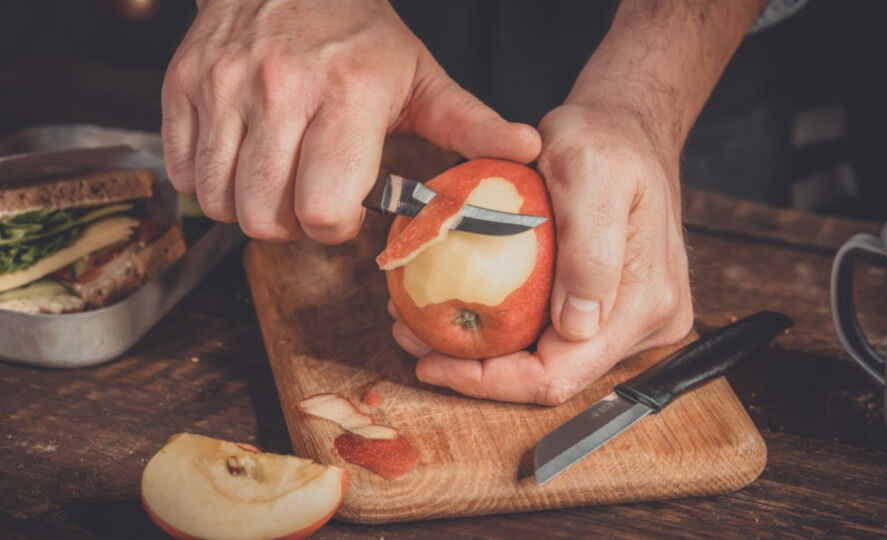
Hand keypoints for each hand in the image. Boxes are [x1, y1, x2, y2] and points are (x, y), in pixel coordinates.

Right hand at [162, 0, 539, 242]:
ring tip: (277, 176)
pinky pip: (182, 173)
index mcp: (348, 95)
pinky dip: (208, 180)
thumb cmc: (361, 37)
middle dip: (290, 225)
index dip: (335, 226)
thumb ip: (470, 125)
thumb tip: (527, 153)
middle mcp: (279, 90)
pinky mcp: (182, 86)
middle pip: (265, 219)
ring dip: (248, 206)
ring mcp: (223, 87)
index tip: (344, 207)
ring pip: (219, 203)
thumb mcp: (422, 78)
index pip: (324, 210)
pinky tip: (241, 157)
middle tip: (309, 194)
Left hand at [391, 103, 693, 404]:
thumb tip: (577, 326)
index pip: (558, 375)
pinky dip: (502, 325)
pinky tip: (460, 303)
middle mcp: (647, 324)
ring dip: (484, 351)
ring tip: (422, 323)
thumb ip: (590, 250)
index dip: (490, 382)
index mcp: (646, 304)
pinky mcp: (612, 309)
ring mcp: (632, 321)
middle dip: (476, 368)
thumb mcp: (591, 172)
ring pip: (547, 359)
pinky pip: (550, 333)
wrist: (630, 128)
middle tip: (410, 336)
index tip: (430, 361)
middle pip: (550, 376)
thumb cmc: (607, 139)